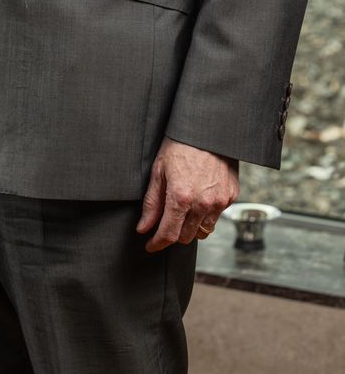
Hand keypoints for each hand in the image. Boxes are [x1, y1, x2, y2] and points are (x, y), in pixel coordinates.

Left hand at [137, 137, 238, 251]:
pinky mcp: (231, 197)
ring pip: (203, 231)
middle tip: (164, 223)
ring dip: (190, 228)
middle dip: (172, 234)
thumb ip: (151, 203)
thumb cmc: (179, 145)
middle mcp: (202, 204)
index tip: (150, 245)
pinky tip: (198, 200)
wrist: (208, 128)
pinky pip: (216, 217)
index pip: (168, 234)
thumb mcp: (159, 170)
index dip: (157, 243)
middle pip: (186, 237)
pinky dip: (205, 215)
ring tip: (181, 212)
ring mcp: (219, 202)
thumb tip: (143, 227)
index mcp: (181, 197)